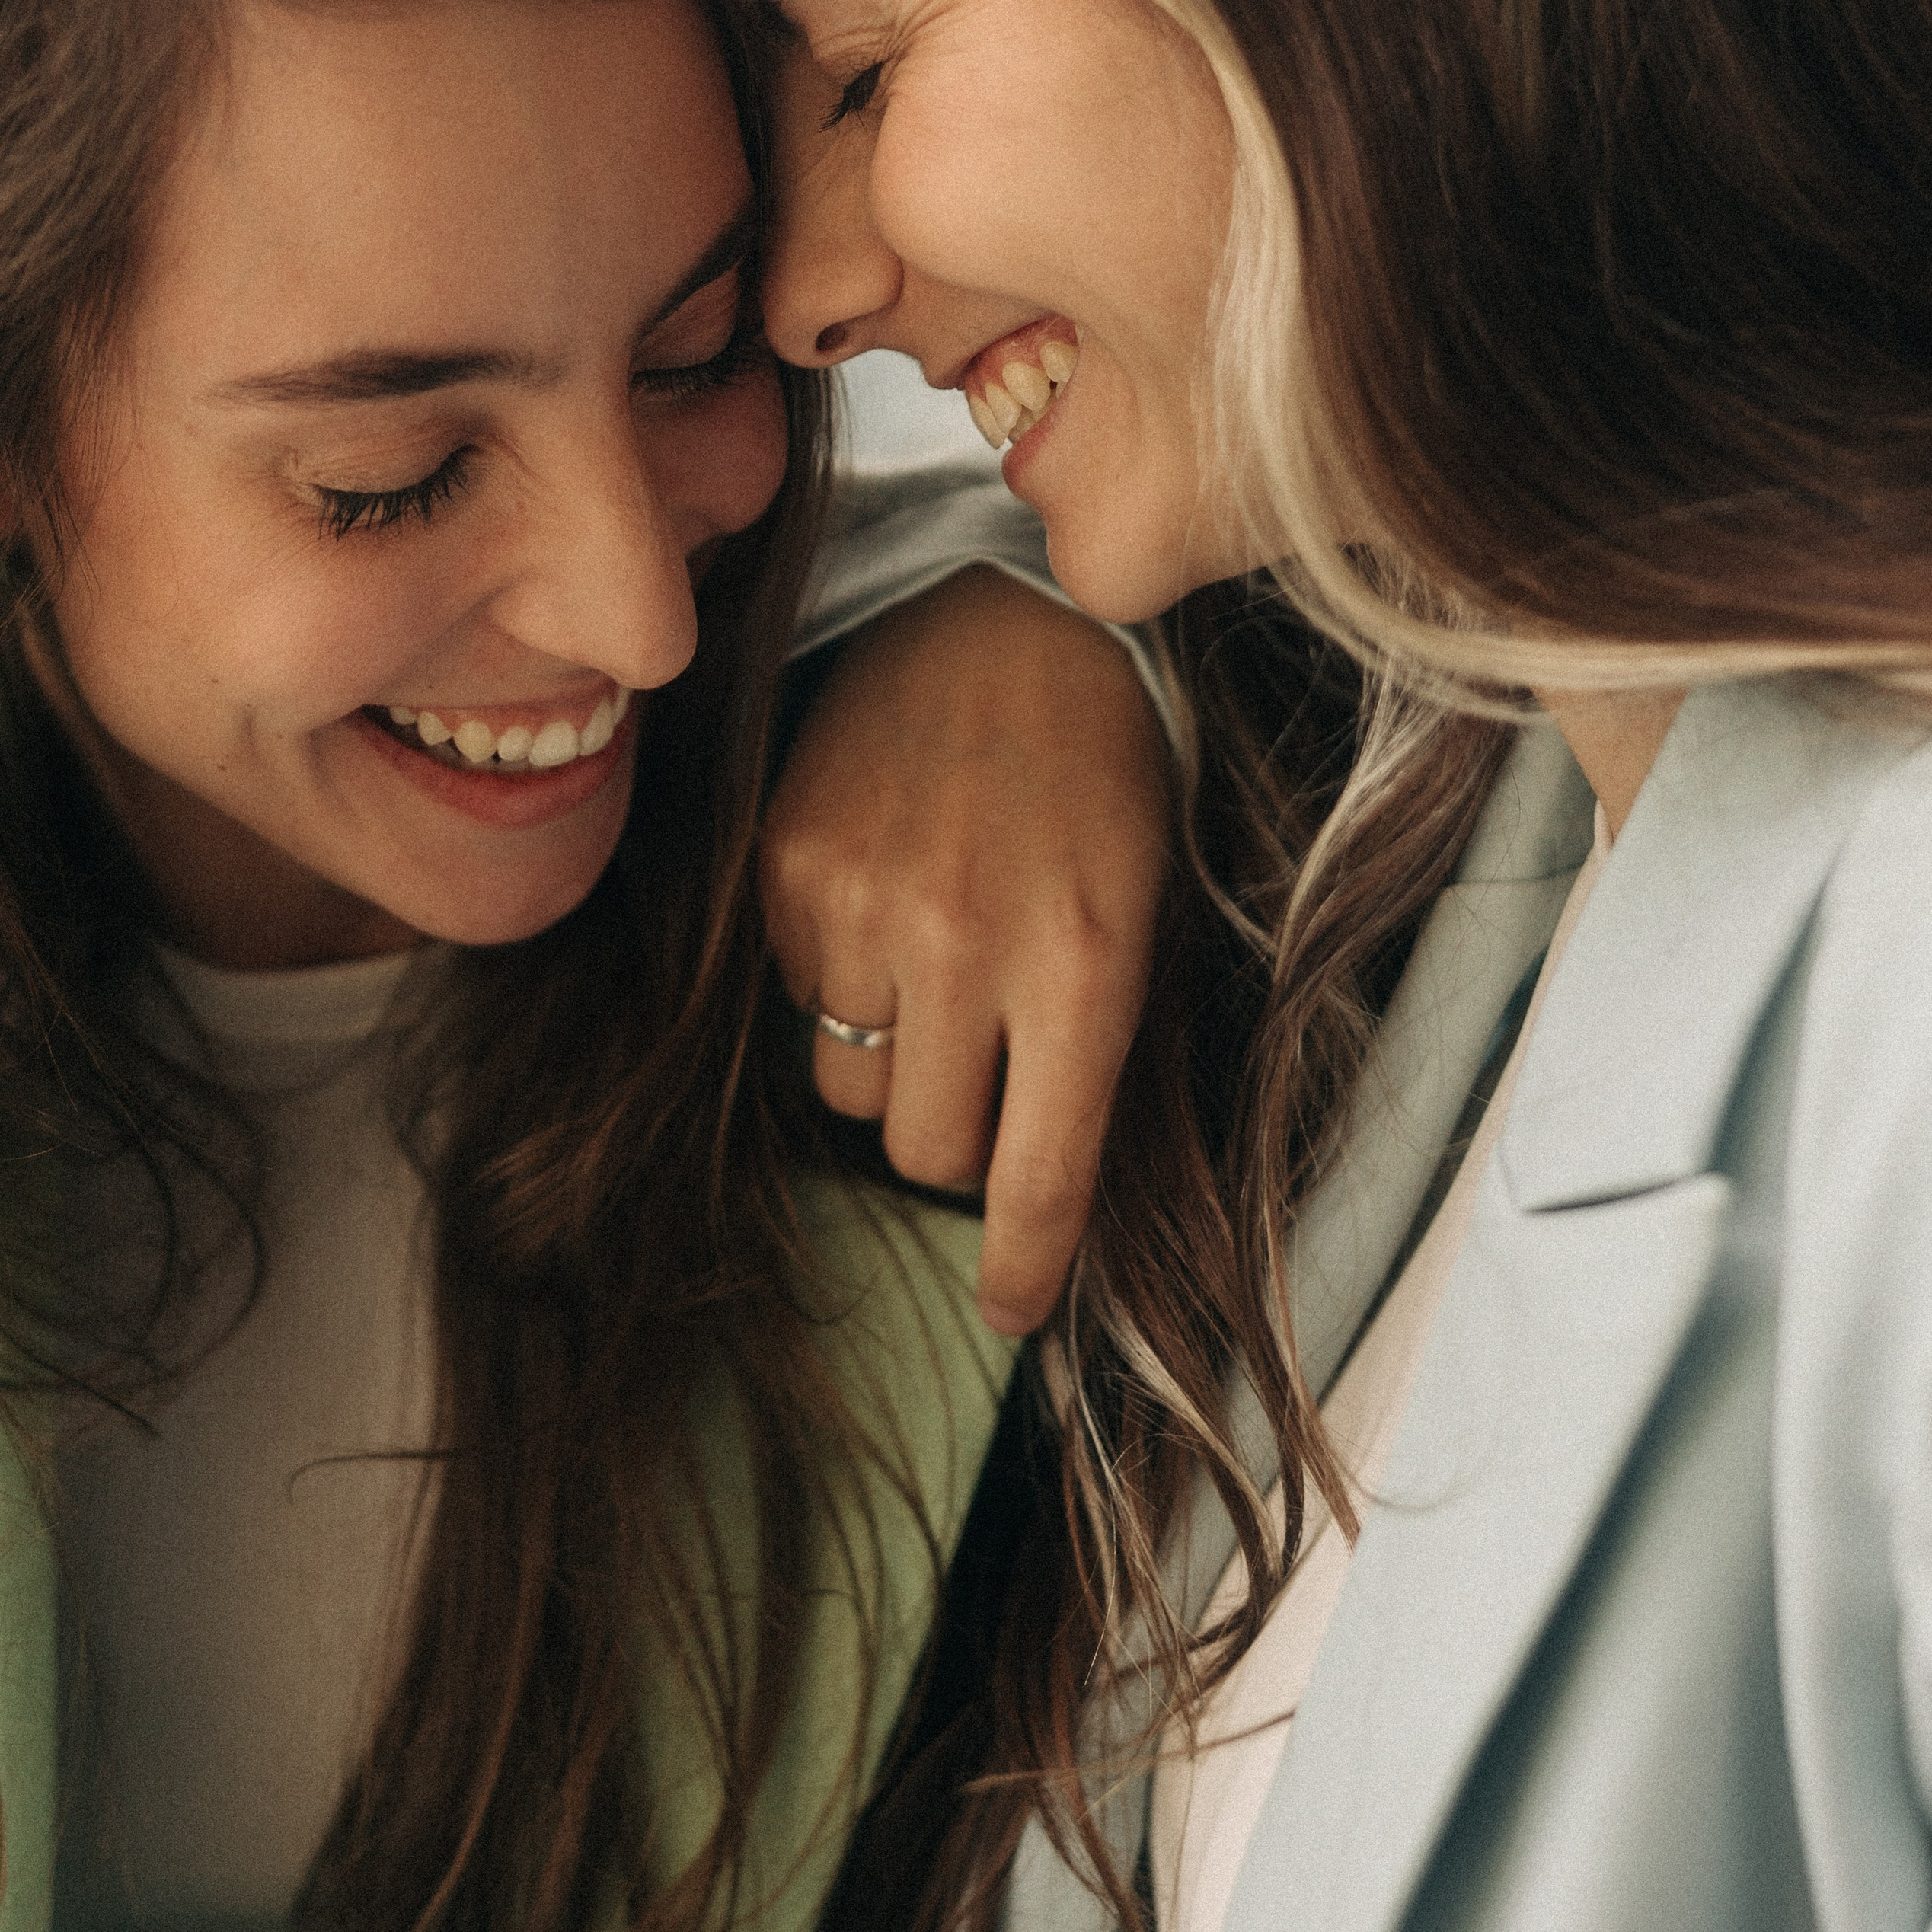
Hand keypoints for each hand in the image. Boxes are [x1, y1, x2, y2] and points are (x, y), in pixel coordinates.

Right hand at [761, 566, 1171, 1334]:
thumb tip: (1039, 1199)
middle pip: (925, 1151)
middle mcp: (969, 943)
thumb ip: (1096, 1051)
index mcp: (1087, 962)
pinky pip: (797, 1000)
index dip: (1020, 1267)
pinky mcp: (787, 869)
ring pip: (849, 1090)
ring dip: (891, 1064)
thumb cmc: (1099, 777)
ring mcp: (864, 904)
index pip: (1040, 1174)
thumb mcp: (1144, 910)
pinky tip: (884, 901)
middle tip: (985, 1069)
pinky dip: (838, 982)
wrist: (1004, 618)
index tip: (1007, 1312)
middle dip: (956, 1140)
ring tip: (933, 965)